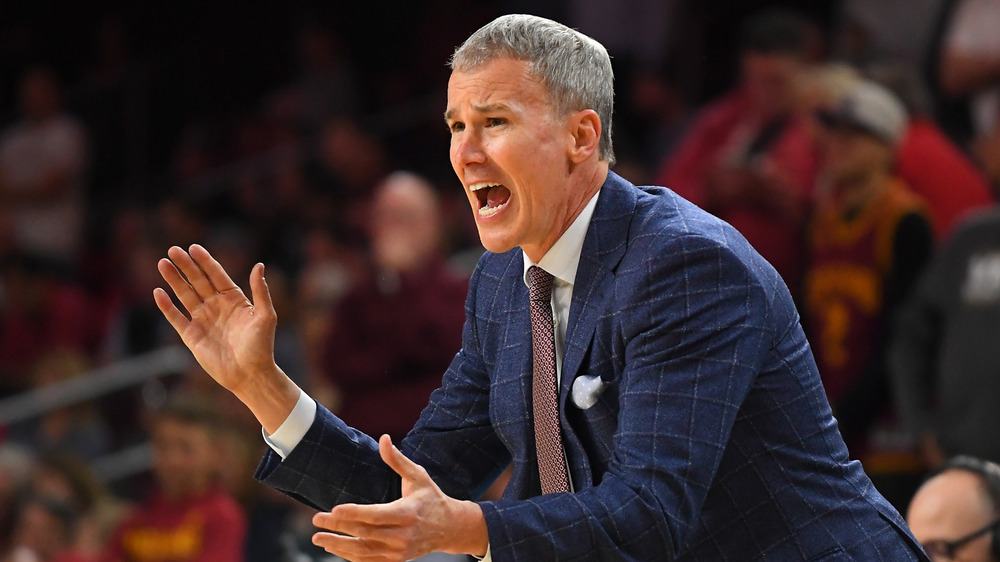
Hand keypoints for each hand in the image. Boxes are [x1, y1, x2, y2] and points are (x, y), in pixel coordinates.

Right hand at [153, 244, 297, 431]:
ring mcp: (203, 320)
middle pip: (198, 281)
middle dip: (186, 266)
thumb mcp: (265, 316)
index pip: (217, 275)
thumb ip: (260, 291)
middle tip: (173, 250)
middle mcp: (217, 307)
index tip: (194, 247)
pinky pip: (176, 318)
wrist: (250, 374)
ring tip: (162, 263)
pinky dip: (167, 306)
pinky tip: (158, 292)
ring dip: (174, 280)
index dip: (205, 261)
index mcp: (234, 300)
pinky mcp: (192, 336)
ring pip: (185, 295)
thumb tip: (259, 265)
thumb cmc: (261, 346)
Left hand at [311, 435, 488, 560]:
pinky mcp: (396, 560)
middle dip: (338, 527)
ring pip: (363, 551)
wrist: (450, 528)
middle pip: (364, 533)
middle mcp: (403, 535)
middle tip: (316, 519)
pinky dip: (350, 556)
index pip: (375, 515)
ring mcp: (399, 551)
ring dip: (339, 546)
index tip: (334, 509)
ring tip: (319, 538)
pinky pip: (369, 561)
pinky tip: (334, 548)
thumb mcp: (418, 476)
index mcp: (407, 513)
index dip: (353, 513)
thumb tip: (383, 438)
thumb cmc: (431, 497)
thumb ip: (397, 460)